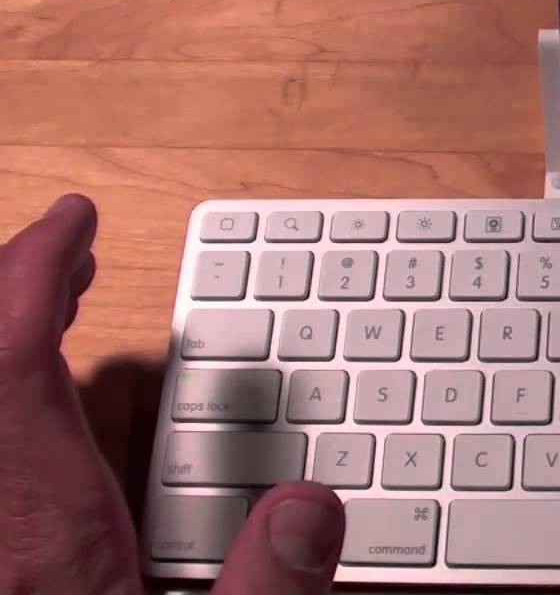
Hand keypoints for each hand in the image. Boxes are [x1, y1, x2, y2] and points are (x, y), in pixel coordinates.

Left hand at [0, 196, 345, 594]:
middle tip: (69, 254)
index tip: (73, 220)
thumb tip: (310, 506)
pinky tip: (57, 401)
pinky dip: (17, 387)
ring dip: (14, 339)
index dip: (31, 275)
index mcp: (39, 525)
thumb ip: (264, 587)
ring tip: (59, 303)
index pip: (8, 363)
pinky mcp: (0, 550)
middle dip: (19, 294)